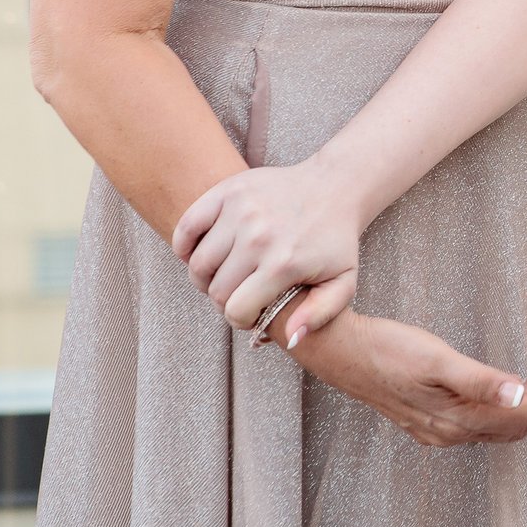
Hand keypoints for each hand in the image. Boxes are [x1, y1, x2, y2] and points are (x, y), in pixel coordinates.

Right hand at [171, 161, 362, 342]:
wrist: (335, 187)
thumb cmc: (336, 240)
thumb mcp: (342, 282)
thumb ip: (320, 315)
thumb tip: (292, 338)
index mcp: (284, 264)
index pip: (236, 310)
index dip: (241, 320)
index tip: (251, 312)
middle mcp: (258, 237)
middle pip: (215, 290)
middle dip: (225, 300)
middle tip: (240, 293)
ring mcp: (241, 211)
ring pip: (198, 264)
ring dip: (206, 276)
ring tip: (225, 274)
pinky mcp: (228, 191)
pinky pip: (187, 227)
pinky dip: (184, 246)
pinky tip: (203, 252)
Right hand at [290, 311, 526, 446]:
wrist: (340, 351)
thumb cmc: (388, 348)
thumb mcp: (436, 358)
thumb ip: (479, 379)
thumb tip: (518, 394)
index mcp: (454, 418)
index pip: (516, 417)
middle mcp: (447, 431)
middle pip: (509, 428)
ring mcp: (434, 429)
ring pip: (492, 428)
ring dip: (521, 408)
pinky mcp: (424, 420)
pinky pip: (475, 425)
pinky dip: (498, 410)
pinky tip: (500, 391)